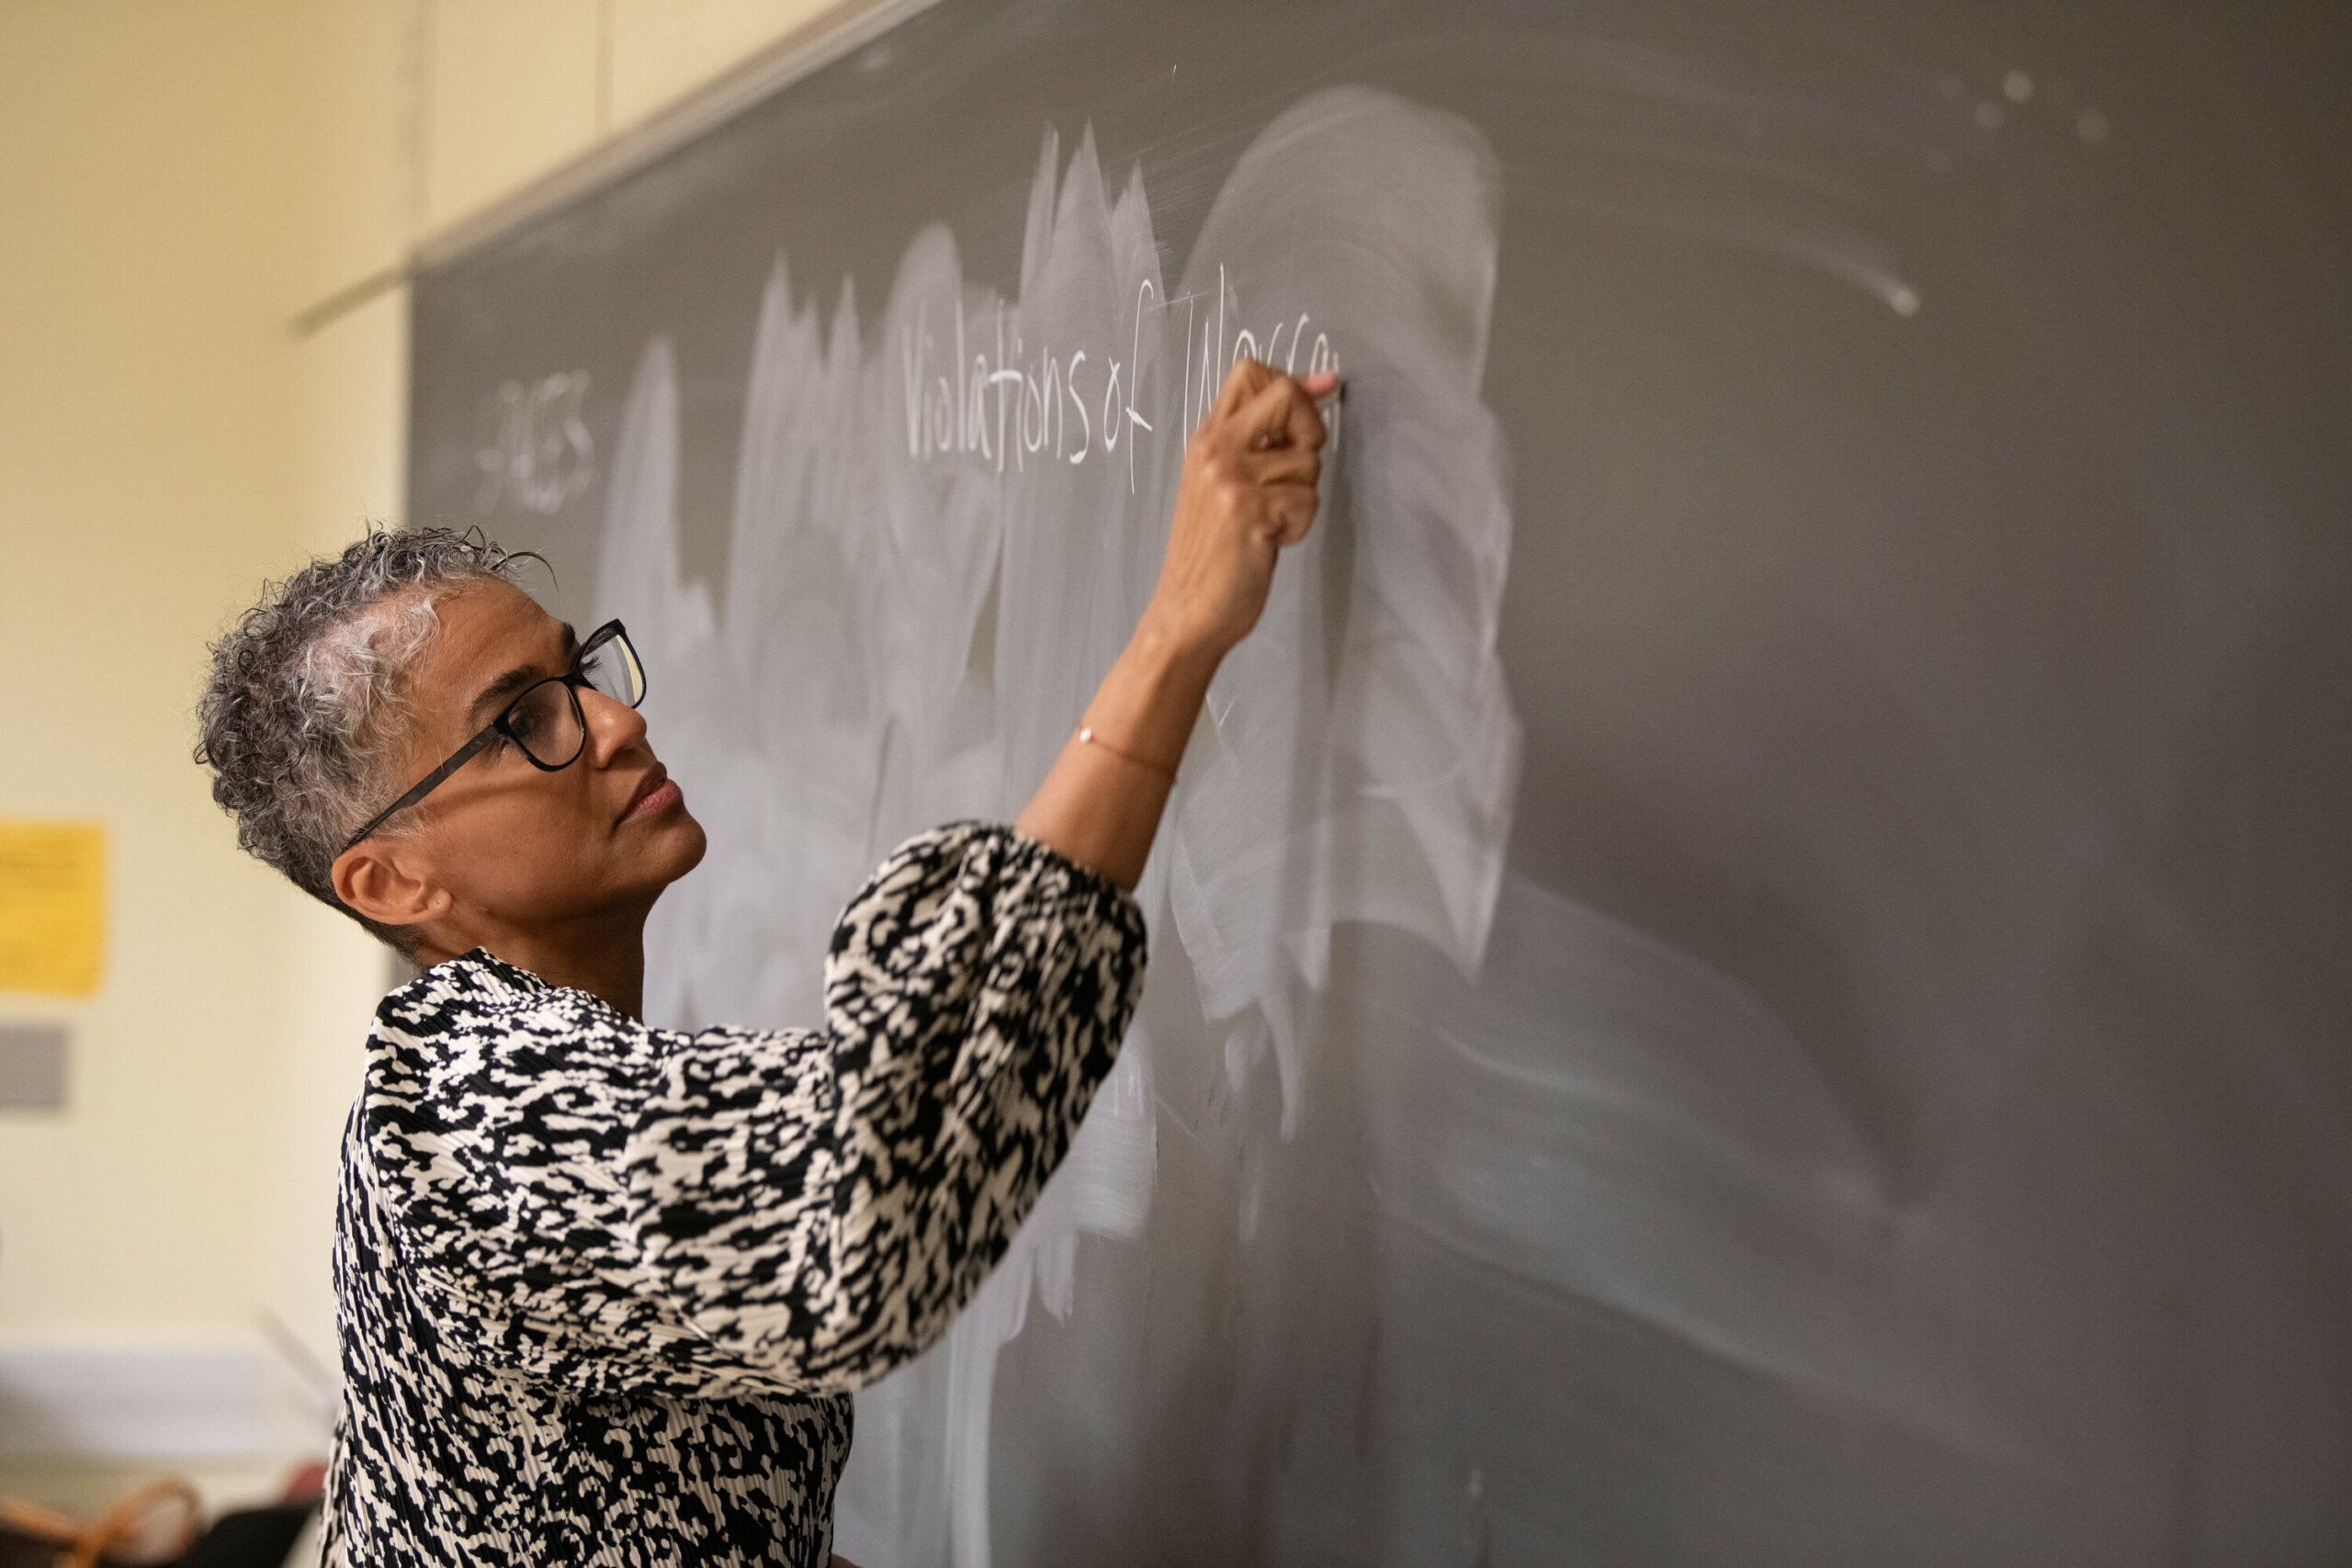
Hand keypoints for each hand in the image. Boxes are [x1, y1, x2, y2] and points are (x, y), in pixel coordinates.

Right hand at [1143, 359, 1336, 660]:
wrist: (1187, 610)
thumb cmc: (1211, 551)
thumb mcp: (1220, 482)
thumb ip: (1258, 439)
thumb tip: (1320, 385)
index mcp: (1206, 438)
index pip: (1250, 372)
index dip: (1294, 383)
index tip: (1318, 397)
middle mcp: (1214, 450)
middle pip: (1286, 395)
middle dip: (1310, 428)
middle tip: (1294, 469)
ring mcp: (1230, 479)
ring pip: (1307, 459)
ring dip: (1303, 494)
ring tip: (1270, 520)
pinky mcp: (1250, 511)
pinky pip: (1307, 500)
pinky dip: (1298, 526)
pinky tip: (1269, 541)